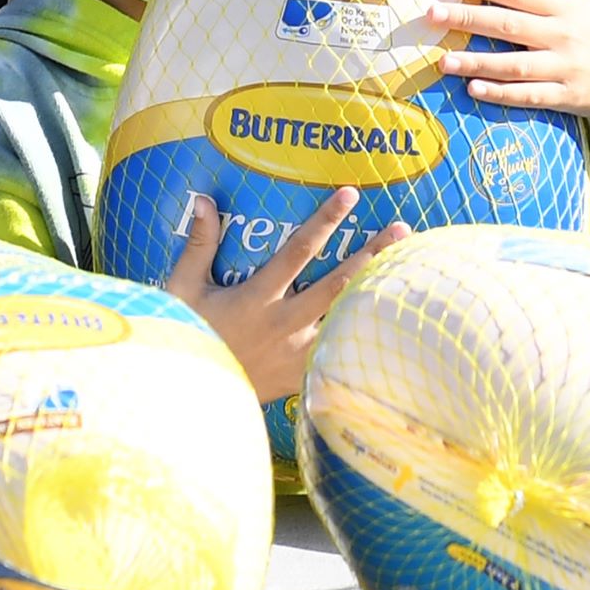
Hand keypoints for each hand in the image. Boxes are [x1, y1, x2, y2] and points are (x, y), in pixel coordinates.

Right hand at [166, 188, 411, 403]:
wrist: (189, 394)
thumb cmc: (184, 337)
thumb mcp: (183, 289)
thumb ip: (199, 244)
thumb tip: (202, 200)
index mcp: (259, 297)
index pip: (300, 250)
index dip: (326, 220)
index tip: (350, 195)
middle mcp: (286, 323)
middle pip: (339, 283)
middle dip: (372, 253)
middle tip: (402, 229)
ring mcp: (297, 353)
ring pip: (346, 318)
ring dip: (376, 294)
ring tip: (407, 274)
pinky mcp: (301, 377)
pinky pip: (339, 356)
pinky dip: (363, 340)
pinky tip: (388, 328)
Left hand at [427, 0, 589, 126]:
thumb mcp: (582, 2)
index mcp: (564, 5)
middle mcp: (562, 34)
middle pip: (507, 24)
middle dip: (466, 18)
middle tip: (431, 14)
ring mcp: (564, 67)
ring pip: (513, 64)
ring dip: (475, 63)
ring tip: (443, 61)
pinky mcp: (565, 97)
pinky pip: (528, 96)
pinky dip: (500, 94)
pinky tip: (474, 90)